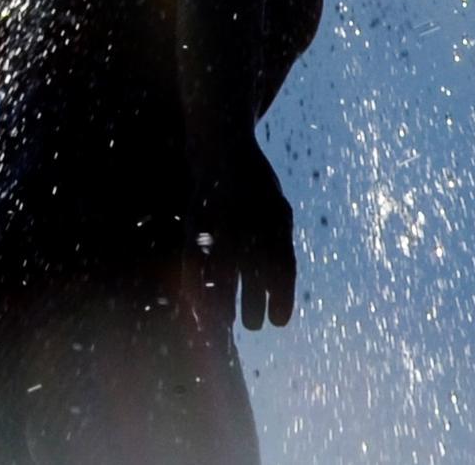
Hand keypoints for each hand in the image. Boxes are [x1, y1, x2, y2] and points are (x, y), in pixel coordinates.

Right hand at [199, 146, 296, 332]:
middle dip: (251, 306)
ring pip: (221, 273)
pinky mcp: (195, 221)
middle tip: (253, 325)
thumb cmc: (255, 190)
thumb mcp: (278, 212)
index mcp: (275, 219)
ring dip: (222, 303)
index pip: (281, 268)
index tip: (278, 323)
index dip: (280, 299)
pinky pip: (193, 261)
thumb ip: (280, 249)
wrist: (222, 149)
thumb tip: (279, 296)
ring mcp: (220, 220)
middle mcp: (248, 221)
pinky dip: (195, 285)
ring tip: (224, 322)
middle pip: (251, 276)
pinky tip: (198, 303)